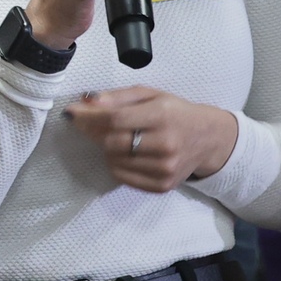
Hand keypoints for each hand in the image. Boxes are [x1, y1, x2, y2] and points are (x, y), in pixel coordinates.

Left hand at [66, 87, 237, 191]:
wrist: (208, 138)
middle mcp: (165, 144)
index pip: (114, 119)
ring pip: (114, 161)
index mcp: (162, 115)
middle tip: (92, 125)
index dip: (88, 117)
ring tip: (118, 138)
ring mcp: (165, 169)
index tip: (71, 113)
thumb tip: (87, 102)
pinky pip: (123, 177)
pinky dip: (116, 164)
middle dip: (95, 133)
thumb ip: (118, 97)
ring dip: (107, 148)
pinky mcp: (162, 186)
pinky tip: (126, 153)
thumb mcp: (151, 94)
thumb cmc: (175, 112)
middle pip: (111, 143)